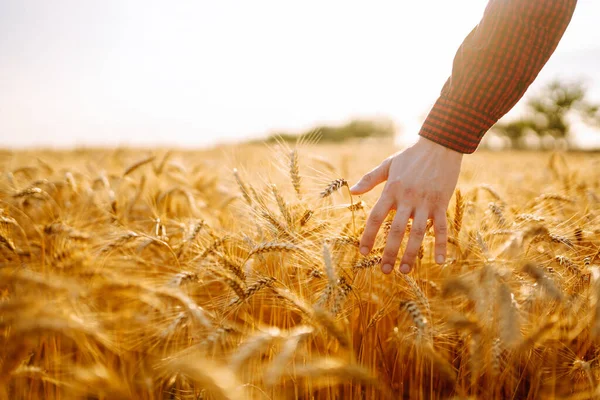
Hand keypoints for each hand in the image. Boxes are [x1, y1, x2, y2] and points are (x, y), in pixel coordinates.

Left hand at [349, 137, 462, 273]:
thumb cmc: (411, 155)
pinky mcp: (442, 202)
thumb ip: (370, 179)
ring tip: (404, 271)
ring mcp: (426, 201)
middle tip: (384, 270)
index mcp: (392, 190)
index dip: (368, 235)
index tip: (363, 251)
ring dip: (411, 253)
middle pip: (395, 230)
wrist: (440, 144)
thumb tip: (353, 191)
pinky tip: (440, 261)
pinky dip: (441, 244)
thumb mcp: (388, 164)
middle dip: (389, 252)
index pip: (376, 217)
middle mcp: (407, 198)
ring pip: (417, 232)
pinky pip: (441, 227)